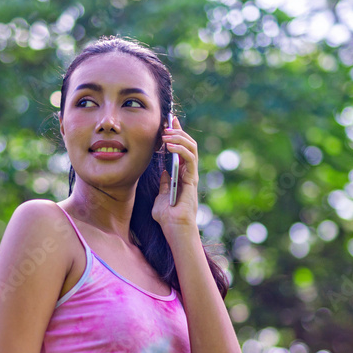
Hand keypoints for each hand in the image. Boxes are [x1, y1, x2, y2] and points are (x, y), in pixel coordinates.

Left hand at [152, 115, 198, 236]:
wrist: (174, 231)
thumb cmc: (168, 219)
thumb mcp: (160, 198)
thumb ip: (163, 185)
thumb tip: (163, 173)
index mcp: (181, 175)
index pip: (180, 149)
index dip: (176, 134)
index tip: (168, 121)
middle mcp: (188, 173)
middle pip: (188, 145)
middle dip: (178, 130)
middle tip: (167, 123)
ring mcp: (191, 176)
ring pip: (191, 148)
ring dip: (179, 137)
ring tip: (167, 133)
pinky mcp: (192, 180)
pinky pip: (189, 159)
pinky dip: (180, 149)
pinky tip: (169, 145)